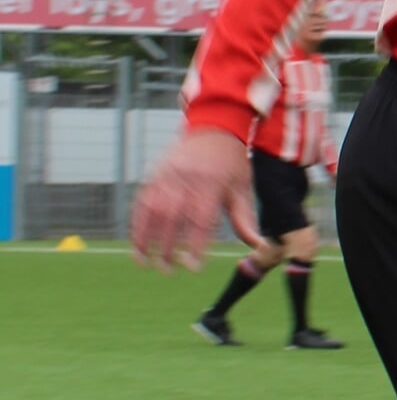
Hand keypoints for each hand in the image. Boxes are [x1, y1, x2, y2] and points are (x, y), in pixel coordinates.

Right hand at [129, 128, 259, 272]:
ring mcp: (165, 175)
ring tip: (146, 263)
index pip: (200, 219)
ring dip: (144, 239)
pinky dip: (136, 225)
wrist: (215, 129)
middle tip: (168, 270)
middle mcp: (185, 178)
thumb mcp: (242, 188)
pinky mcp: (153, 175)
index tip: (194, 267)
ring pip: (149, 210)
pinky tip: (136, 245)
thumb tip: (258, 246)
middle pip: (171, 217)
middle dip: (166, 247)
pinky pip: (140, 203)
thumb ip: (245, 218)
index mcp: (211, 182)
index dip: (195, 244)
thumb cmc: (232, 163)